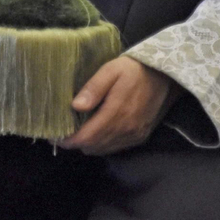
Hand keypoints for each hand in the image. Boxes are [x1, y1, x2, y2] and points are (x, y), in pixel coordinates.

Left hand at [59, 55, 176, 154]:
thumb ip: (93, 89)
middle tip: (63, 132)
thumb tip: (75, 106)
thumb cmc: (134, 69)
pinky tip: (96, 131)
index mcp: (116, 114)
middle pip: (94, 147)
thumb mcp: (110, 70)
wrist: (165, 75)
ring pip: (104, 149)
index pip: (87, 137)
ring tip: (77, 131)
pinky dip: (103, 144)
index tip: (54, 135)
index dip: (69, 140)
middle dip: (76, 143)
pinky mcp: (141, 136)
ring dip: (89, 144)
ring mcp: (135, 135)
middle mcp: (126, 130)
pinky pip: (116, 147)